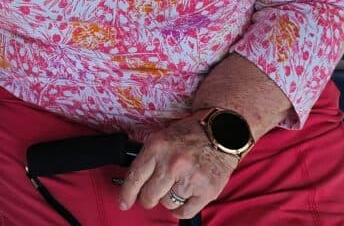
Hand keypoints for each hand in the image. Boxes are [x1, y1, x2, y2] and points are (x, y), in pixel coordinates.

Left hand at [118, 115, 238, 220]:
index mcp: (157, 148)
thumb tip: (133, 182)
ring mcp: (190, 178)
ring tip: (174, 187)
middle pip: (149, 195)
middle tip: (151, 196)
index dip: (126, 194)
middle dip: (148, 199)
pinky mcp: (206, 191)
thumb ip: (148, 158)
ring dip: (167, 199)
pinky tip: (181, 200)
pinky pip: (185, 211)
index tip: (123, 203)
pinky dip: (180, 210)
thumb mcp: (161, 138)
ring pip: (167, 203)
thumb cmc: (189, 135)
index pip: (135, 177)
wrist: (220, 131)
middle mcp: (172, 164)